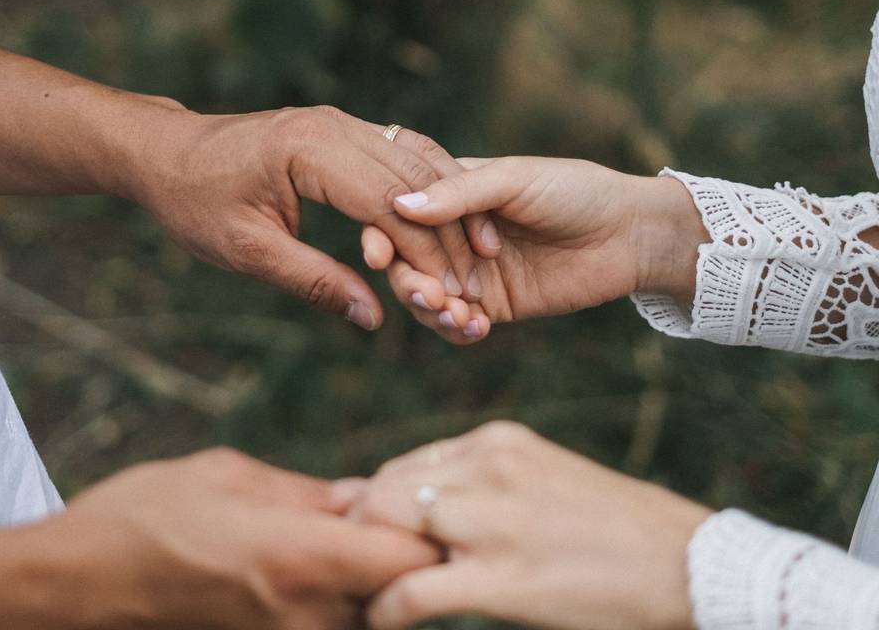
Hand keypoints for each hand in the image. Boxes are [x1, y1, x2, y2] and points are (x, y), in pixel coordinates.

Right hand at [0, 449, 437, 629]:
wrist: (73, 589)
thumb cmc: (145, 517)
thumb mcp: (230, 476)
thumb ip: (308, 494)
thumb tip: (363, 496)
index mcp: (304, 558)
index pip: (413, 561)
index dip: (425, 531)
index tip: (408, 504)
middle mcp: (307, 616)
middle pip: (400, 596)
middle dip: (402, 557)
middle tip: (376, 518)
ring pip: (366, 618)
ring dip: (366, 583)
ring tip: (335, 542)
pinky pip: (325, 627)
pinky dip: (331, 602)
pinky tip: (302, 571)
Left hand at [126, 106, 500, 329]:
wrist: (166, 153)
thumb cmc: (196, 201)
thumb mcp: (249, 251)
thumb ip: (314, 281)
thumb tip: (372, 317)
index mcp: (310, 151)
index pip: (389, 203)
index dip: (425, 251)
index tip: (449, 292)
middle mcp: (335, 125)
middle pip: (414, 180)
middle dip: (449, 233)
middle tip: (472, 282)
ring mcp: (341, 122)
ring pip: (417, 161)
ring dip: (449, 207)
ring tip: (474, 253)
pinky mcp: (342, 130)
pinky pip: (400, 154)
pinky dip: (429, 188)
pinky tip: (449, 219)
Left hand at [349, 421, 711, 629]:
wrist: (691, 566)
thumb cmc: (619, 528)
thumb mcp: (546, 478)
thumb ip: (486, 485)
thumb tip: (426, 507)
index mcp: (499, 441)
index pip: (408, 465)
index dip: (382, 505)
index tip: (376, 536)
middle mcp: (489, 467)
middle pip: (386, 491)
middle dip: (367, 532)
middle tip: (362, 569)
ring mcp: (493, 521)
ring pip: (386, 530)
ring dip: (371, 567)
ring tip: (370, 594)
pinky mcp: (502, 578)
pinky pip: (410, 590)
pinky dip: (385, 609)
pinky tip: (384, 620)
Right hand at [364, 157, 706, 341]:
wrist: (628, 234)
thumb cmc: (573, 191)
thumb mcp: (514, 180)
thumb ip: (458, 194)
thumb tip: (398, 205)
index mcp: (451, 195)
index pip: (397, 216)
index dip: (380, 236)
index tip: (376, 254)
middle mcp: (453, 235)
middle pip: (404, 263)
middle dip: (408, 283)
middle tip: (429, 294)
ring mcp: (471, 272)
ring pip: (426, 298)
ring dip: (431, 310)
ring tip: (456, 313)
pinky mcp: (494, 305)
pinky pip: (459, 324)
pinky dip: (457, 330)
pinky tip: (476, 327)